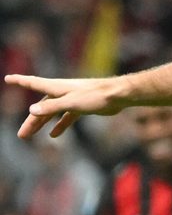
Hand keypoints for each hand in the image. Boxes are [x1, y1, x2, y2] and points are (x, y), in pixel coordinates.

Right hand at [2, 74, 125, 138]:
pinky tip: (54, 134)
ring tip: (31, 136)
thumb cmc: (96, 96)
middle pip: (41, 106)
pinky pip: (67, 117)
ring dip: (42, 124)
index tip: (8, 78)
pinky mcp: (83, 106)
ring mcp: (73, 99)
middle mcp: (63, 92)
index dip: (20, 81)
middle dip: (31, 120)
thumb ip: (52, 107)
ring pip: (53, 113)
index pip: (34, 83)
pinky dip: (60, 124)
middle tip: (21, 135)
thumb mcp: (71, 102)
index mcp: (57, 87)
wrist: (118, 96)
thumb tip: (32, 110)